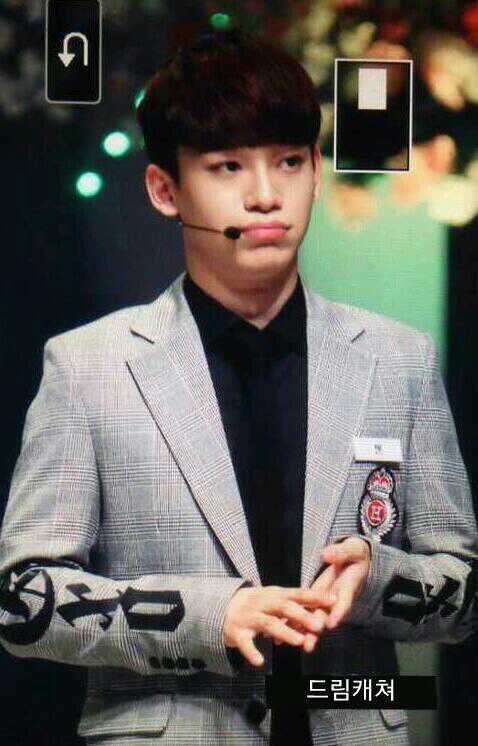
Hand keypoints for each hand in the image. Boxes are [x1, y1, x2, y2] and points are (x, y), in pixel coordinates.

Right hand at [223, 585, 335, 666]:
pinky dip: (251, 652)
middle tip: (319, 625)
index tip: (334, 600)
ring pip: (268, 623)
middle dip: (302, 615)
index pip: (297, 593)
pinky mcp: (237, 632)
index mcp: (274, 594)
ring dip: (284, 631)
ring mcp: (249, 617)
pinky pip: (245, 643)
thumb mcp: (272, 600)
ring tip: (299, 641)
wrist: (220, 607)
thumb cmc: (255, 605)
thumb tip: (320, 612)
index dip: (315, 596)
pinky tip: (260, 662)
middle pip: (284, 606)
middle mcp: (262, 603)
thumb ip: (293, 607)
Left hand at [293, 537, 370, 653]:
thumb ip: (341, 553)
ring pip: (312, 618)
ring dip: (300, 631)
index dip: (337, 612)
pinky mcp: (314, 600)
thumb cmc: (355, 554)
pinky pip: (303, 612)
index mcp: (348, 587)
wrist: (355, 560)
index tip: (331, 623)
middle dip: (316, 629)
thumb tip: (327, 554)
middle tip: (307, 644)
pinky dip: (291, 622)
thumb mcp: (353, 550)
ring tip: (285, 642)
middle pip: (326, 616)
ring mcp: (324, 601)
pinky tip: (276, 632)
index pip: (343, 601)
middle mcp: (335, 598)